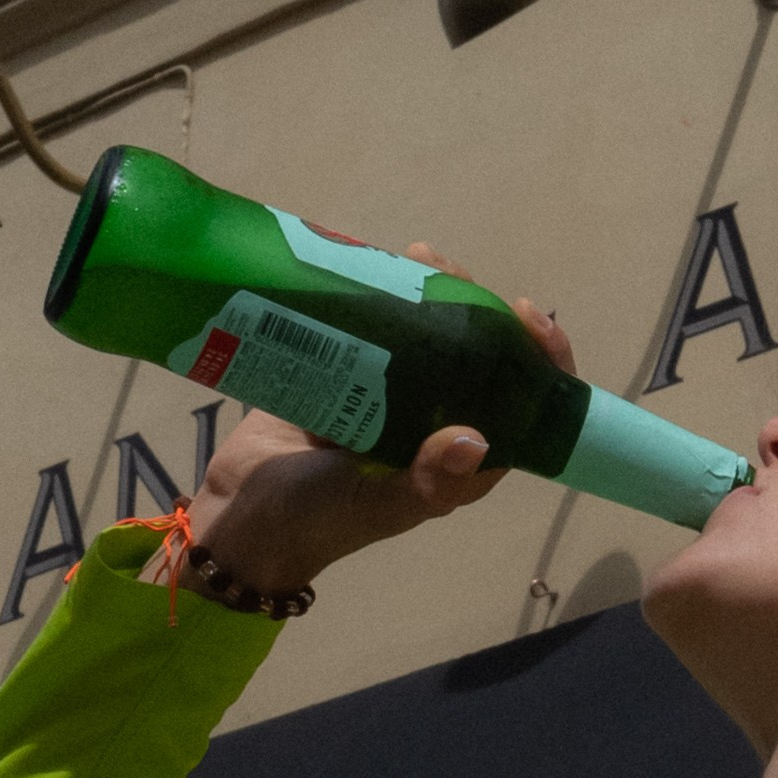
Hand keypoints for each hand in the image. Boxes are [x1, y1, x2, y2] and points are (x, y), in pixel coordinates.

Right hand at [172, 284, 578, 600]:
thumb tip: (477, 441)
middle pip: (477, 358)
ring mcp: (392, 399)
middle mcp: (434, 427)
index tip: (523, 314)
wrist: (239, 516)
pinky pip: (376, 330)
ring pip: (429, 337)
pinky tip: (373, 263)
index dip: (538, 361)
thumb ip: (424, 482)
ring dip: (426, 293)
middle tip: (446, 268)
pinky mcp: (349, 377)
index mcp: (460, 464)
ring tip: (411, 254)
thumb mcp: (374, 505)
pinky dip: (380, 296)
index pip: (522, 408)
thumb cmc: (316, 522)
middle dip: (473, 308)